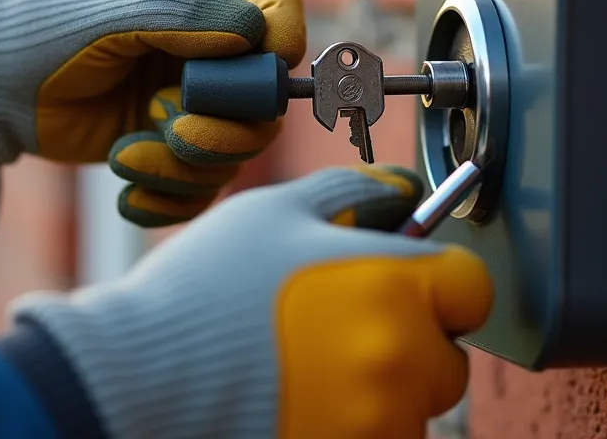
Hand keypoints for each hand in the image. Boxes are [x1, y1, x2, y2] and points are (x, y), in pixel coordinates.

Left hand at [0, 0, 304, 218]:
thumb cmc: (43, 23)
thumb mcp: (109, 8)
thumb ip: (181, 14)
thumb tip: (253, 34)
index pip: (276, 4)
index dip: (283, 36)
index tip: (272, 62)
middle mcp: (211, 46)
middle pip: (266, 94)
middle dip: (228, 124)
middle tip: (176, 130)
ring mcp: (194, 100)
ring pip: (236, 148)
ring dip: (188, 166)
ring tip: (129, 160)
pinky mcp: (171, 148)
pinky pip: (200, 186)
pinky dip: (170, 199)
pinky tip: (129, 196)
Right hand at [9, 165, 494, 438]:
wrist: (135, 383)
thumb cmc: (202, 291)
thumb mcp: (273, 214)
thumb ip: (353, 193)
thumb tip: (404, 192)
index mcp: (391, 289)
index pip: (471, 290)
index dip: (440, 283)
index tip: (405, 287)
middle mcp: (398, 364)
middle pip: (447, 359)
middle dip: (409, 343)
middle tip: (341, 330)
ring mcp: (375, 425)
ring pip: (412, 411)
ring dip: (381, 393)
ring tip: (310, 371)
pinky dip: (352, 428)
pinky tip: (299, 402)